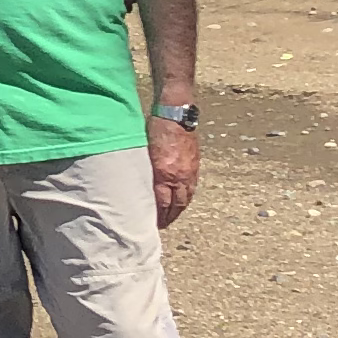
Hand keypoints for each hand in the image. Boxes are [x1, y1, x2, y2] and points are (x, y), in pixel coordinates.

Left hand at [146, 109, 200, 228]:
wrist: (175, 113)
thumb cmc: (155, 128)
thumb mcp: (144, 151)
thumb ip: (145, 171)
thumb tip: (142, 187)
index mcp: (164, 173)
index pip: (162, 203)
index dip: (158, 216)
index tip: (152, 223)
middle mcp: (179, 176)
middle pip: (177, 205)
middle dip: (169, 218)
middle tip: (162, 225)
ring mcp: (189, 171)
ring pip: (186, 198)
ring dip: (179, 210)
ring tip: (172, 216)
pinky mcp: (195, 165)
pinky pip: (192, 188)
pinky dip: (186, 197)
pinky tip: (182, 200)